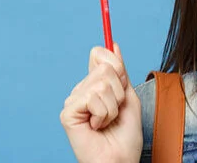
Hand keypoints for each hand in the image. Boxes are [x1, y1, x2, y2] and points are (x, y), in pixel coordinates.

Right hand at [60, 43, 142, 162]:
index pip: (100, 53)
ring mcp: (73, 100)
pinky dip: (103, 113)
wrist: (121, 159)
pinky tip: (97, 126)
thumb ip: (120, 71)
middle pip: (105, 67)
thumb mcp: (128, 96)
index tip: (123, 79)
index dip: (116, 63)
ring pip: (102, 82)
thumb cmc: (125, 134)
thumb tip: (112, 45)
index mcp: (96, 84)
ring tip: (107, 121)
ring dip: (113, 105)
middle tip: (115, 111)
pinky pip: (92, 97)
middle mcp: (82, 89)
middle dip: (119, 91)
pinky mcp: (67, 112)